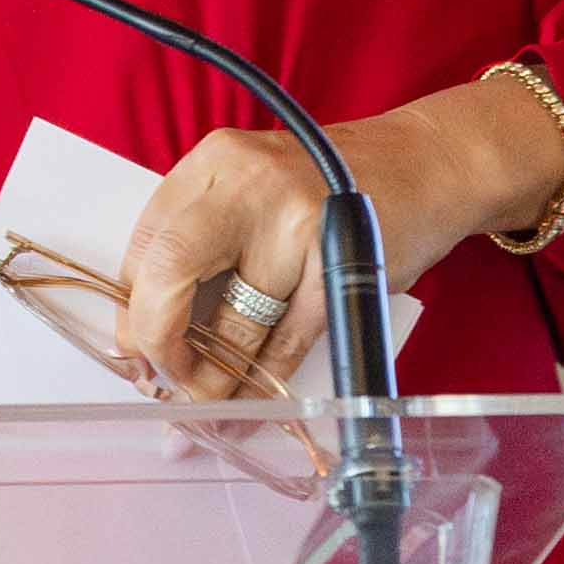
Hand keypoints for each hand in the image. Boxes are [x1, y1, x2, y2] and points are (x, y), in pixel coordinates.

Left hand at [110, 73, 563, 398]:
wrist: (430, 163)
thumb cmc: (332, 187)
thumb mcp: (253, 190)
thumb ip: (202, 242)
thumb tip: (146, 332)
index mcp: (212, 164)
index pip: (146, 243)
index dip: (133, 308)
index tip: (133, 349)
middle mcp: (248, 183)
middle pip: (171, 272)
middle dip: (159, 338)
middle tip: (165, 377)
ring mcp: (298, 222)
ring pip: (237, 319)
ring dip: (218, 374)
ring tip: (209, 400)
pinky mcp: (341, 263)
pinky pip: (291, 339)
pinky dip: (269, 376)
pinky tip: (256, 396)